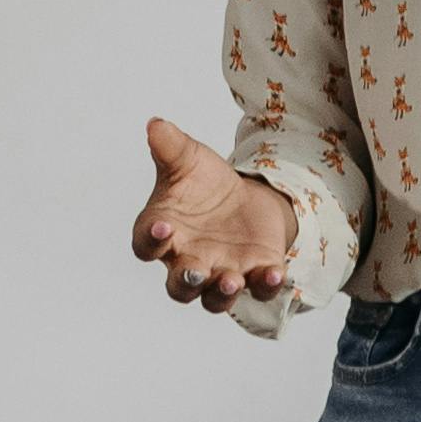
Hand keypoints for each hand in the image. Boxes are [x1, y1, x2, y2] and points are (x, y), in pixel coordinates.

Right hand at [131, 118, 301, 313]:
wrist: (245, 197)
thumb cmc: (204, 184)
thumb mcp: (189, 159)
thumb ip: (170, 146)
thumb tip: (155, 124)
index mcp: (163, 235)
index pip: (147, 245)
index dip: (150, 239)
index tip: (161, 227)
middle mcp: (188, 262)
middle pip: (180, 287)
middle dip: (186, 282)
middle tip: (194, 272)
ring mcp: (222, 272)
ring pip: (215, 298)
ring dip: (222, 293)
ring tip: (231, 280)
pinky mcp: (256, 273)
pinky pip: (260, 289)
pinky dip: (266, 285)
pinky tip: (274, 273)